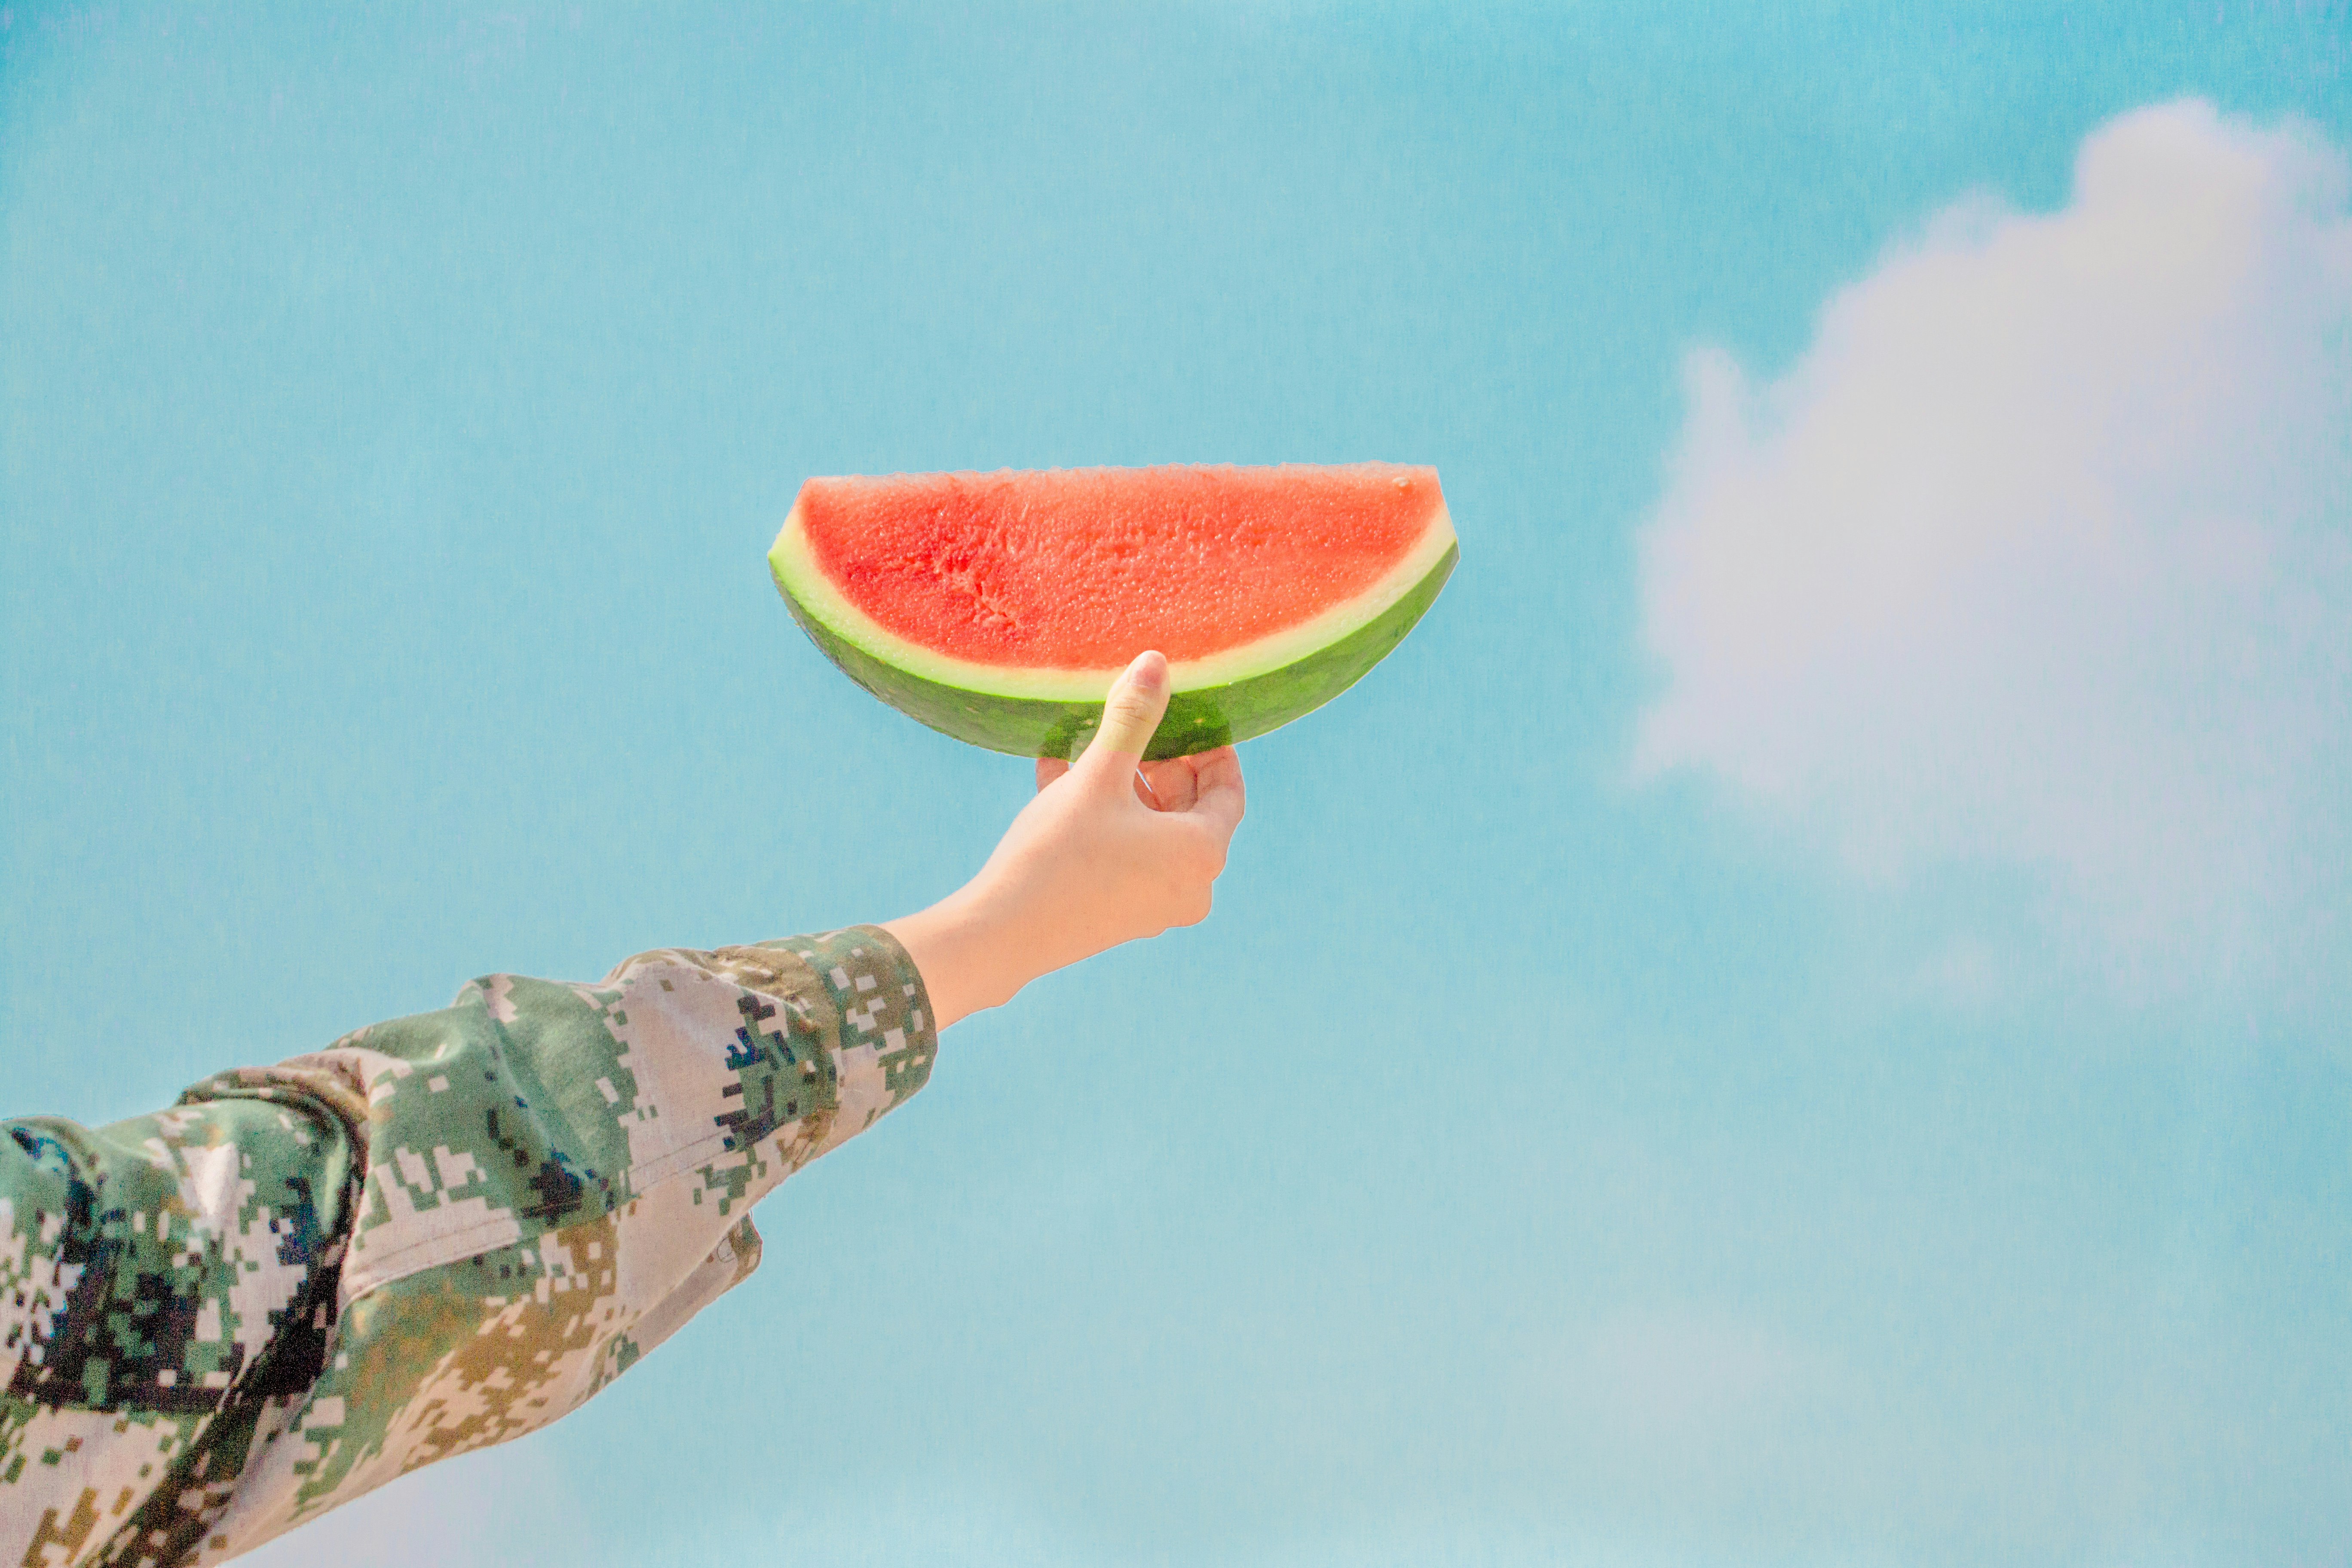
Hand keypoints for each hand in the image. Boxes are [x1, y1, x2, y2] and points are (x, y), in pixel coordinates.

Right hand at [882, 651, 1245, 1028]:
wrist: (1002, 933)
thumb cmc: (1059, 853)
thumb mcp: (1099, 776)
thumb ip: (1132, 718)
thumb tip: (1156, 662)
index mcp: (1203, 854)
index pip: (1228, 790)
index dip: (1211, 749)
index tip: (1187, 719)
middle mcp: (1191, 888)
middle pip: (1189, 811)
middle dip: (1160, 766)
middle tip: (1132, 732)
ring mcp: (1155, 907)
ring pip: (1151, 831)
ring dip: (1124, 788)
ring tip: (1087, 754)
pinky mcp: (1119, 916)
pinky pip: (1124, 854)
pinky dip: (1103, 819)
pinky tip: (1056, 782)